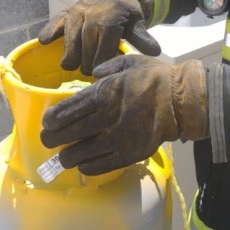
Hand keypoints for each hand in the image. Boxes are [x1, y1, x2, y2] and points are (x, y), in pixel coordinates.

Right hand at [38, 0, 160, 74]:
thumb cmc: (127, 15)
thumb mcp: (137, 25)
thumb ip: (142, 38)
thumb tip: (155, 51)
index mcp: (110, 20)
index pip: (103, 47)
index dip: (100, 63)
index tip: (99, 76)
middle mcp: (92, 14)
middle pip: (85, 45)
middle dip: (85, 62)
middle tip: (86, 73)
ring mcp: (77, 12)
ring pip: (70, 37)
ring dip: (69, 53)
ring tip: (69, 66)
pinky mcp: (66, 12)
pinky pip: (55, 22)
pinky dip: (49, 31)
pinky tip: (43, 42)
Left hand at [40, 54, 208, 175]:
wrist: (182, 101)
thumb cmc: (157, 78)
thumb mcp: (131, 63)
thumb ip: (108, 68)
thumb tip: (93, 73)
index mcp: (105, 92)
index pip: (70, 108)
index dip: (54, 118)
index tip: (46, 122)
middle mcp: (106, 116)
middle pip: (71, 132)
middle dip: (54, 138)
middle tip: (46, 141)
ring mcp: (117, 138)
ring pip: (83, 152)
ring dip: (68, 156)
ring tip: (62, 158)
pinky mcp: (129, 154)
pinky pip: (103, 165)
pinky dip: (89, 167)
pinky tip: (83, 166)